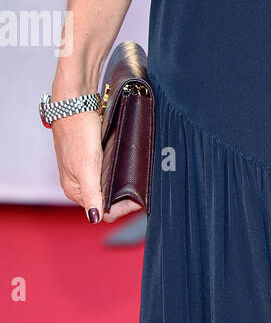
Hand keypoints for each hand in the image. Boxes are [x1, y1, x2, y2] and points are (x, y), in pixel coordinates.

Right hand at [49, 108, 142, 224]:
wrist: (74, 104)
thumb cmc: (78, 133)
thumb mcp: (85, 165)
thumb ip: (91, 193)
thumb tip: (94, 218)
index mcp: (75, 190)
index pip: (101, 212)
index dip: (121, 209)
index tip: (140, 200)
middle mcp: (80, 183)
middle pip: (106, 200)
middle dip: (125, 199)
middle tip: (145, 191)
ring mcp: (86, 170)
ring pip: (108, 186)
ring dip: (124, 186)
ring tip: (141, 181)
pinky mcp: (93, 157)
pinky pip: (108, 171)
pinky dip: (120, 173)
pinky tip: (131, 168)